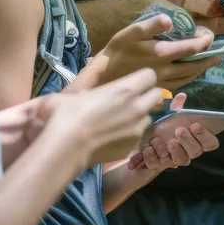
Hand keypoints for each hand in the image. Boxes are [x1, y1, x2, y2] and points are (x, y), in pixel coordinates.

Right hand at [43, 68, 164, 165]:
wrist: (67, 150)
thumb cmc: (67, 115)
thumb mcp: (73, 92)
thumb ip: (87, 83)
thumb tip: (93, 74)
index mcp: (125, 89)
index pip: (150, 75)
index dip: (142, 77)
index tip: (132, 81)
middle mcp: (137, 108)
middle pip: (156, 95)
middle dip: (147, 94)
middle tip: (130, 99)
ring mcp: (137, 129)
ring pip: (148, 117)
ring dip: (140, 115)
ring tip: (121, 120)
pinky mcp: (132, 147)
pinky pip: (138, 136)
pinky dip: (130, 134)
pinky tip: (114, 137)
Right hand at [101, 15, 219, 89]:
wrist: (98, 84)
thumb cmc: (112, 55)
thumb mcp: (126, 34)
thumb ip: (148, 26)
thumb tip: (170, 19)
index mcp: (160, 54)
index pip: (191, 47)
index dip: (204, 41)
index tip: (209, 35)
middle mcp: (165, 70)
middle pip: (194, 65)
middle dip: (209, 57)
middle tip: (220, 51)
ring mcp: (162, 84)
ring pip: (189, 77)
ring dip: (202, 69)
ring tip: (211, 62)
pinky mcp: (157, 92)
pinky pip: (180, 86)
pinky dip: (190, 78)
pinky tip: (191, 75)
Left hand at [126, 93, 222, 170]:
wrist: (142, 142)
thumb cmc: (163, 127)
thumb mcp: (169, 115)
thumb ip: (176, 107)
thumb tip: (181, 96)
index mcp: (196, 139)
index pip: (210, 143)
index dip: (205, 135)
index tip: (195, 125)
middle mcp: (188, 151)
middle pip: (196, 152)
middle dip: (188, 141)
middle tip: (179, 131)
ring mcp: (174, 160)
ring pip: (181, 160)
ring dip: (174, 150)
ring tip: (163, 140)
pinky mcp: (158, 165)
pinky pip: (158, 165)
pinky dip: (152, 157)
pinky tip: (148, 148)